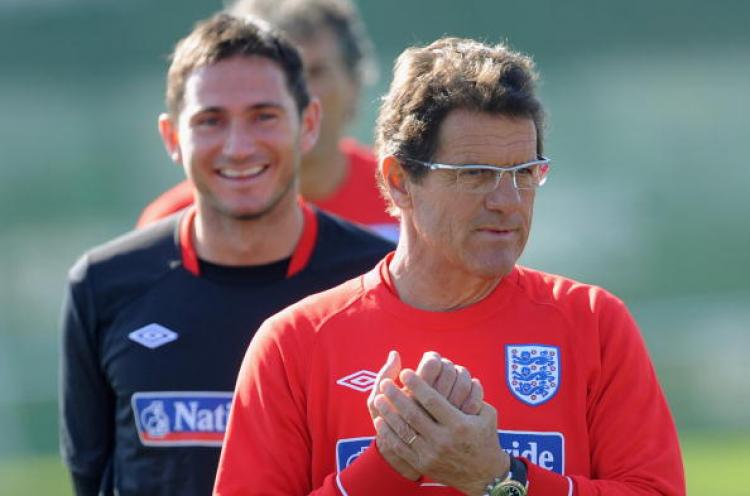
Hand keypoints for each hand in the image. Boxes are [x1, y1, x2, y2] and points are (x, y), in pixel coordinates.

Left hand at [367, 351, 485, 481]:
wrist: (483, 475)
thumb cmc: (485, 438)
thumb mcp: (487, 414)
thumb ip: (475, 393)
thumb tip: (457, 371)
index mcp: (459, 424)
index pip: (432, 400)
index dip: (416, 385)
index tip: (405, 372)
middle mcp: (443, 439)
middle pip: (413, 413)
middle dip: (396, 396)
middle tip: (386, 383)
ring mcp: (431, 454)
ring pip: (404, 430)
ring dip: (388, 413)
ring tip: (379, 398)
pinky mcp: (423, 465)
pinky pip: (401, 447)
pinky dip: (388, 434)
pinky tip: (380, 421)